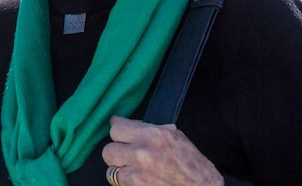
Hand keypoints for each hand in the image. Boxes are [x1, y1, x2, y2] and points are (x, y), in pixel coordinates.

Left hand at [101, 116, 222, 185]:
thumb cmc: (193, 165)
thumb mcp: (175, 137)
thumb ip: (148, 129)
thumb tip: (120, 122)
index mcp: (153, 135)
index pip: (117, 128)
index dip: (118, 131)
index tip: (117, 131)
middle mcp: (142, 152)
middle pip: (108, 149)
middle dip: (117, 151)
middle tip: (126, 153)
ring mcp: (138, 172)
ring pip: (110, 168)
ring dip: (119, 168)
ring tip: (132, 168)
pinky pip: (118, 182)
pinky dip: (124, 181)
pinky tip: (136, 179)